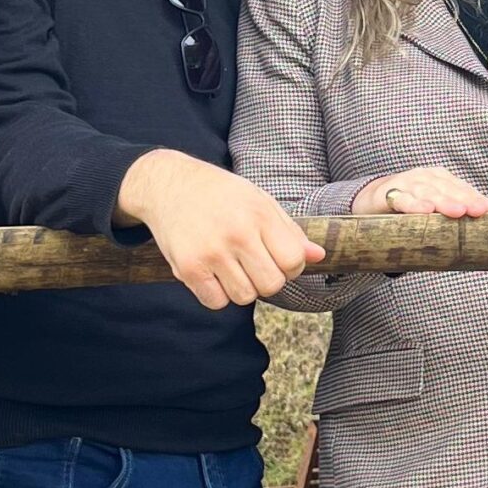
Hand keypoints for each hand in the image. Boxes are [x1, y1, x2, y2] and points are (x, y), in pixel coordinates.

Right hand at [115, 149, 323, 310]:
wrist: (168, 184)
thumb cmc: (221, 194)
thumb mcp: (259, 201)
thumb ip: (289, 231)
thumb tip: (319, 256)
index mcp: (259, 215)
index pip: (294, 261)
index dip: (291, 266)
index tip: (277, 258)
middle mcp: (237, 234)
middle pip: (272, 285)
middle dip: (268, 280)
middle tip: (253, 264)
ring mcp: (211, 252)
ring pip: (244, 297)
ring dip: (242, 287)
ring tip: (231, 265)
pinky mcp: (187, 268)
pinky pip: (216, 302)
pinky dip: (217, 294)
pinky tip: (212, 273)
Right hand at [354, 166, 487, 218]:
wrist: (373, 200)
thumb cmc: (411, 206)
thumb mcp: (433, 207)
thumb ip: (453, 214)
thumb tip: (484, 227)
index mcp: (439, 179)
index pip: (461, 188)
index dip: (475, 197)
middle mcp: (425, 177)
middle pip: (447, 189)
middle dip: (465, 199)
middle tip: (479, 211)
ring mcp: (406, 184)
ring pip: (427, 192)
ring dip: (443, 201)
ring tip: (458, 211)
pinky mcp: (389, 194)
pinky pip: (402, 200)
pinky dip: (414, 204)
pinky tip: (426, 211)